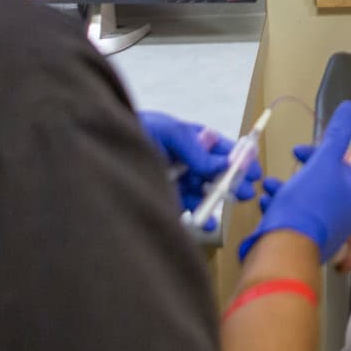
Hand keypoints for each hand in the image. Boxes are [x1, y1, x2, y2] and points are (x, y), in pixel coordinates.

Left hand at [137, 111, 260, 211]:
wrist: (99, 154)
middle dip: (232, 179)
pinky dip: (201, 215)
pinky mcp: (165, 198)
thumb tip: (220, 164)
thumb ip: (193, 146)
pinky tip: (209, 219)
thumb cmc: (133, 132)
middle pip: (215, 170)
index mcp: (187, 138)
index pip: (218, 147)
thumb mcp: (166, 130)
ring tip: (234, 201)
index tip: (251, 166)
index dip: (236, 156)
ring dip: (220, 197)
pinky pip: (188, 208)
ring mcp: (175, 180)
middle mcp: (183, 159)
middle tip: (247, 189)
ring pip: (204, 190)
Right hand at [238, 101, 350, 263]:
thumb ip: (337, 134)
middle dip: (299, 178)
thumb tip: (349, 107)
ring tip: (271, 188)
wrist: (287, 245)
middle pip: (320, 188)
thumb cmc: (308, 201)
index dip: (318, 160)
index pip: (338, 171)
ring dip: (286, 193)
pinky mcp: (304, 244)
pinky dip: (280, 209)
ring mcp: (324, 232)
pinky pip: (293, 220)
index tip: (302, 155)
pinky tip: (268, 204)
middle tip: (285, 173)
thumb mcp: (324, 159)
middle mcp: (343, 217)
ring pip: (305, 204)